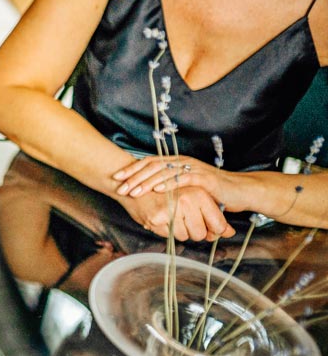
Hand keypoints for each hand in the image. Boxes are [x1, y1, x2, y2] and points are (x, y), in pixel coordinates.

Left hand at [113, 155, 245, 210]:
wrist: (239, 191)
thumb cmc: (210, 191)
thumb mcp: (185, 189)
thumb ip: (169, 187)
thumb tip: (146, 193)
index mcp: (176, 163)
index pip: (149, 163)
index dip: (132, 170)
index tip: (116, 179)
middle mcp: (182, 162)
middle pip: (153, 166)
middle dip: (134, 177)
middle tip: (120, 188)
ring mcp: (193, 168)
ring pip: (165, 172)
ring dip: (147, 182)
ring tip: (134, 191)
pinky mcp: (204, 178)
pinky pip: (183, 179)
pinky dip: (169, 184)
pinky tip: (158, 190)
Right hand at [115, 187, 234, 241]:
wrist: (133, 184)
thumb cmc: (166, 192)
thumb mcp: (193, 197)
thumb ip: (213, 215)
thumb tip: (230, 233)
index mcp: (199, 193)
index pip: (217, 223)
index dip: (214, 231)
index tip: (211, 231)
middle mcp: (187, 200)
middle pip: (201, 233)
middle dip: (195, 232)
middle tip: (186, 222)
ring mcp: (171, 210)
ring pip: (185, 236)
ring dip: (180, 231)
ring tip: (172, 217)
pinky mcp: (156, 219)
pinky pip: (169, 236)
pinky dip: (166, 230)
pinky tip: (161, 218)